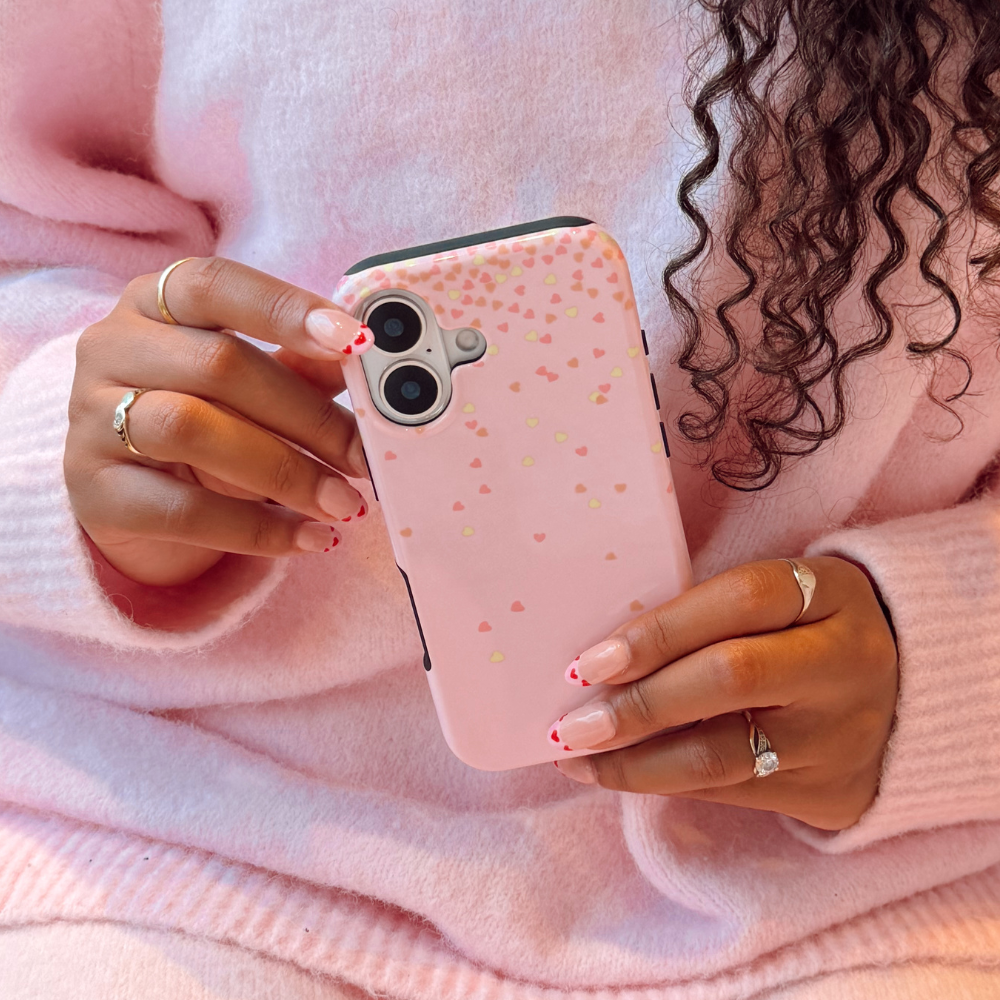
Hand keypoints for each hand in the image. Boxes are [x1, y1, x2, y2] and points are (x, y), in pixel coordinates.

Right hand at [66, 256, 374, 586]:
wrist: (129, 495)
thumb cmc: (204, 420)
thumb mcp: (250, 387)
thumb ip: (302, 369)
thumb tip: (367, 368)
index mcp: (154, 304)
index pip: (213, 285)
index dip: (285, 309)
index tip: (353, 339)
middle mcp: (112, 349)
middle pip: (218, 366)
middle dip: (308, 416)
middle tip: (363, 457)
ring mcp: (92, 420)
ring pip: (191, 430)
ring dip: (285, 472)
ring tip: (343, 504)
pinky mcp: (96, 494)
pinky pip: (183, 511)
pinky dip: (256, 528)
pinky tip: (308, 538)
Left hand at [549, 556, 898, 830]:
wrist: (909, 695)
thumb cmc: (807, 631)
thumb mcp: (781, 599)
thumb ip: (709, 614)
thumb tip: (601, 655)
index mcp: (829, 592)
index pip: (740, 600)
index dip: (659, 629)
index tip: (588, 661)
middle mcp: (844, 661)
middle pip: (730, 677)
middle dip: (639, 704)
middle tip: (571, 724)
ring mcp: (843, 734)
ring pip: (724, 753)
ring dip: (636, 760)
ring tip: (577, 758)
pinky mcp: (832, 791)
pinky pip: (732, 791)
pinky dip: (665, 782)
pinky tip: (618, 773)